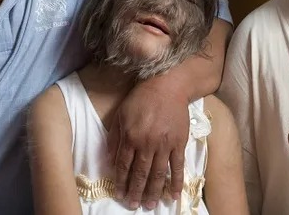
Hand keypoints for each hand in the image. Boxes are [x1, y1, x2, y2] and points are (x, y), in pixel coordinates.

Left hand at [107, 76, 189, 209]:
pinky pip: (177, 166)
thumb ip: (114, 138)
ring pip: (158, 174)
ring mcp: (164, 144)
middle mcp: (147, 143)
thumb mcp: (120, 115)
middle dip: (136, 192)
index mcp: (131, 137)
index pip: (124, 166)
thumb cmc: (141, 98)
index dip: (121, 182)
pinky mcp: (179, 142)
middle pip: (140, 174)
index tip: (120, 195)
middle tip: (134, 205)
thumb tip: (109, 160)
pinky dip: (176, 182)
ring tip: (150, 205)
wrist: (167, 85)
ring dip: (153, 192)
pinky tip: (173, 195)